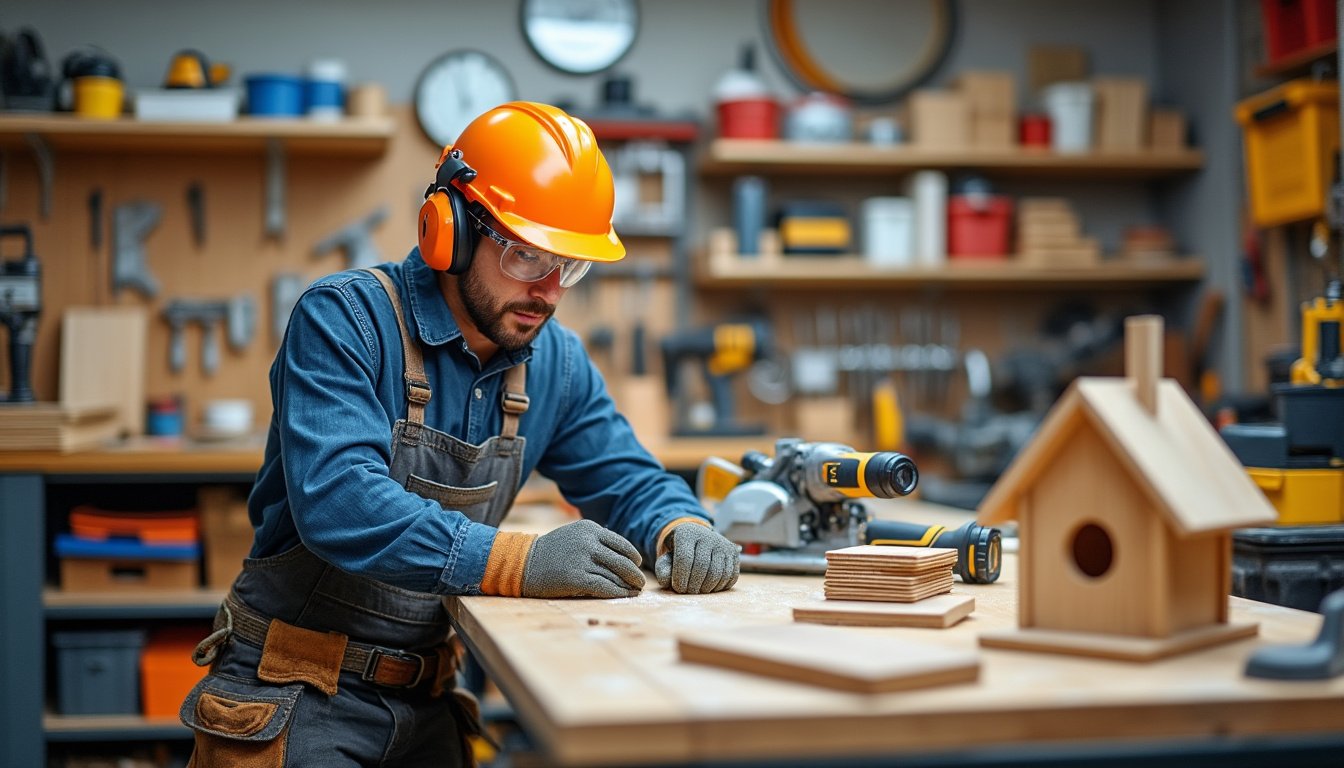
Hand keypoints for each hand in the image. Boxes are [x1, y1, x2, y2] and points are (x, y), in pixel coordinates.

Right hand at [521, 520, 644, 598]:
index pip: (622, 544)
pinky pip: (604, 587)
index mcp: (590, 528)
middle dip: (634, 574)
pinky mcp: (576, 578)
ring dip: (628, 585)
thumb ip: (596, 541)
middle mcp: (588, 542)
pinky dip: (617, 593)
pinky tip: (624, 596)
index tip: (637, 565)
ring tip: (635, 591)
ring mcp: (582, 559)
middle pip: (622, 561)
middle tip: (641, 583)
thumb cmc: (551, 552)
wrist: (523, 563)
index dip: (633, 557)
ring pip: (615, 575)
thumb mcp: (574, 536)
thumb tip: (624, 557)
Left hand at [655, 523, 738, 593]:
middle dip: (694, 585)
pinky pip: (730, 576)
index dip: (680, 578)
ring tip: (698, 590)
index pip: (684, 559)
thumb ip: (663, 570)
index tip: (678, 588)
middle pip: (702, 567)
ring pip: (718, 573)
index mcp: (687, 534)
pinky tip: (710, 587)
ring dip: (707, 588)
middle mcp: (707, 536)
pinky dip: (720, 587)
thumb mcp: (666, 558)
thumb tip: (667, 582)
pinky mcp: (733, 553)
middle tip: (689, 592)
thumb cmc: (679, 553)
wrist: (698, 539)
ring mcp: (723, 544)